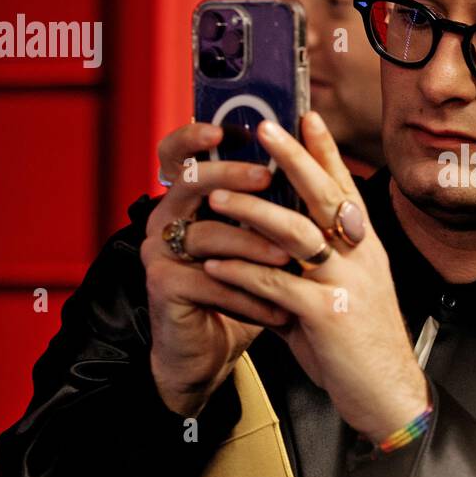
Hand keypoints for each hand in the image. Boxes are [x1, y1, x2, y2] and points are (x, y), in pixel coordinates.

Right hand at [141, 123, 296, 416]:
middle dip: (231, 176)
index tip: (227, 127)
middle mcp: (165, 216)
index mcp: (186, 197)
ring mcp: (158, 250)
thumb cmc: (243, 285)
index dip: (195, 135)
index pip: (179, 152)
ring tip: (291, 259)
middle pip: (190, 182)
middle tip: (266, 177)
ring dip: (253, 246)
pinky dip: (248, 294)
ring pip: (207, 234)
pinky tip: (279, 309)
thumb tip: (317, 155)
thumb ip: (274, 201)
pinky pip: (210, 281)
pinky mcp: (162, 285)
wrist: (211, 349)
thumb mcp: (261, 237)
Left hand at [200, 111, 429, 442]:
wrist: (389, 395)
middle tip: (263, 128)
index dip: (325, 150)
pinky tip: (213, 263)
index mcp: (366, 248)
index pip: (345, 188)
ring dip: (255, 211)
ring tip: (219, 196)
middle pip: (325, 195)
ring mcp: (346, 283)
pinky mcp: (327, 315)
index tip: (306, 115)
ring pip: (298, 234)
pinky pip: (276, 285)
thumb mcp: (342, 295)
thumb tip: (272, 250)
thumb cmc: (360, 346)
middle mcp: (361, 257)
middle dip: (292, 158)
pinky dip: (242, 272)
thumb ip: (310, 268)